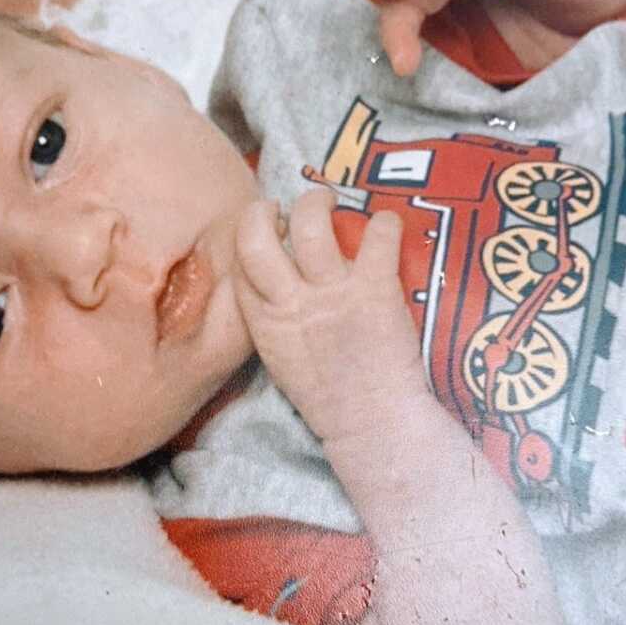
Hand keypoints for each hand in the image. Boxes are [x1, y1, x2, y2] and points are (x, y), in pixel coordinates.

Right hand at [232, 189, 423, 443]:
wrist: (371, 423)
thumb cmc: (326, 394)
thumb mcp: (278, 355)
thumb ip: (271, 315)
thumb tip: (277, 279)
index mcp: (262, 321)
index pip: (239, 261)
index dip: (249, 235)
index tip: (267, 230)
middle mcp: (290, 301)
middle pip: (258, 235)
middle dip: (267, 209)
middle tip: (289, 209)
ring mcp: (332, 292)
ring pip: (311, 224)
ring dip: (318, 202)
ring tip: (330, 202)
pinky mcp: (374, 289)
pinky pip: (377, 237)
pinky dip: (384, 223)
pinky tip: (386, 226)